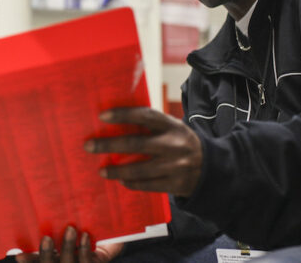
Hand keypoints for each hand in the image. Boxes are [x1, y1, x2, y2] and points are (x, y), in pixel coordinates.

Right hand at [15, 226, 122, 262]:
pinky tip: (84, 235)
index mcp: (53, 258)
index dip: (28, 261)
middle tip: (46, 238)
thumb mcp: (61, 226)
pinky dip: (84, 248)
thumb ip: (49, 226)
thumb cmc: (80, 225)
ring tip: (69, 228)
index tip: (19, 254)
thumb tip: (28, 218)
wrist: (108, 230)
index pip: (37, 262)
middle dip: (47, 255)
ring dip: (68, 246)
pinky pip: (87, 261)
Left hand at [84, 107, 202, 196]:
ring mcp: (175, 166)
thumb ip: (150, 125)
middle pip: (136, 144)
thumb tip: (113, 122)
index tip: (102, 116)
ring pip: (139, 170)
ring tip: (101, 170)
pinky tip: (120, 181)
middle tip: (89, 145)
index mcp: (172, 126)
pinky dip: (132, 183)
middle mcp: (173, 144)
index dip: (123, 115)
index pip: (145, 116)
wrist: (211, 168)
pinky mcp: (175, 185)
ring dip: (117, 170)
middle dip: (109, 145)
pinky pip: (147, 185)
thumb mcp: (172, 128)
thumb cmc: (180, 143)